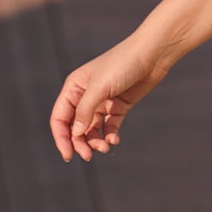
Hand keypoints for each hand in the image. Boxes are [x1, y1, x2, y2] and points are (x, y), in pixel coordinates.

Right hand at [49, 35, 168, 162]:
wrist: (151, 55)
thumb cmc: (122, 64)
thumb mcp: (99, 88)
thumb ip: (85, 111)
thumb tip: (75, 134)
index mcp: (73, 88)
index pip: (60, 117)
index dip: (61, 138)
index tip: (68, 155)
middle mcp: (85, 96)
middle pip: (75, 127)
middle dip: (80, 143)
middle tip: (89, 156)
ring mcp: (102, 102)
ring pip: (92, 129)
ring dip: (95, 141)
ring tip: (106, 147)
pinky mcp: (119, 107)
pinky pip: (110, 126)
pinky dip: (110, 135)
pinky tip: (115, 140)